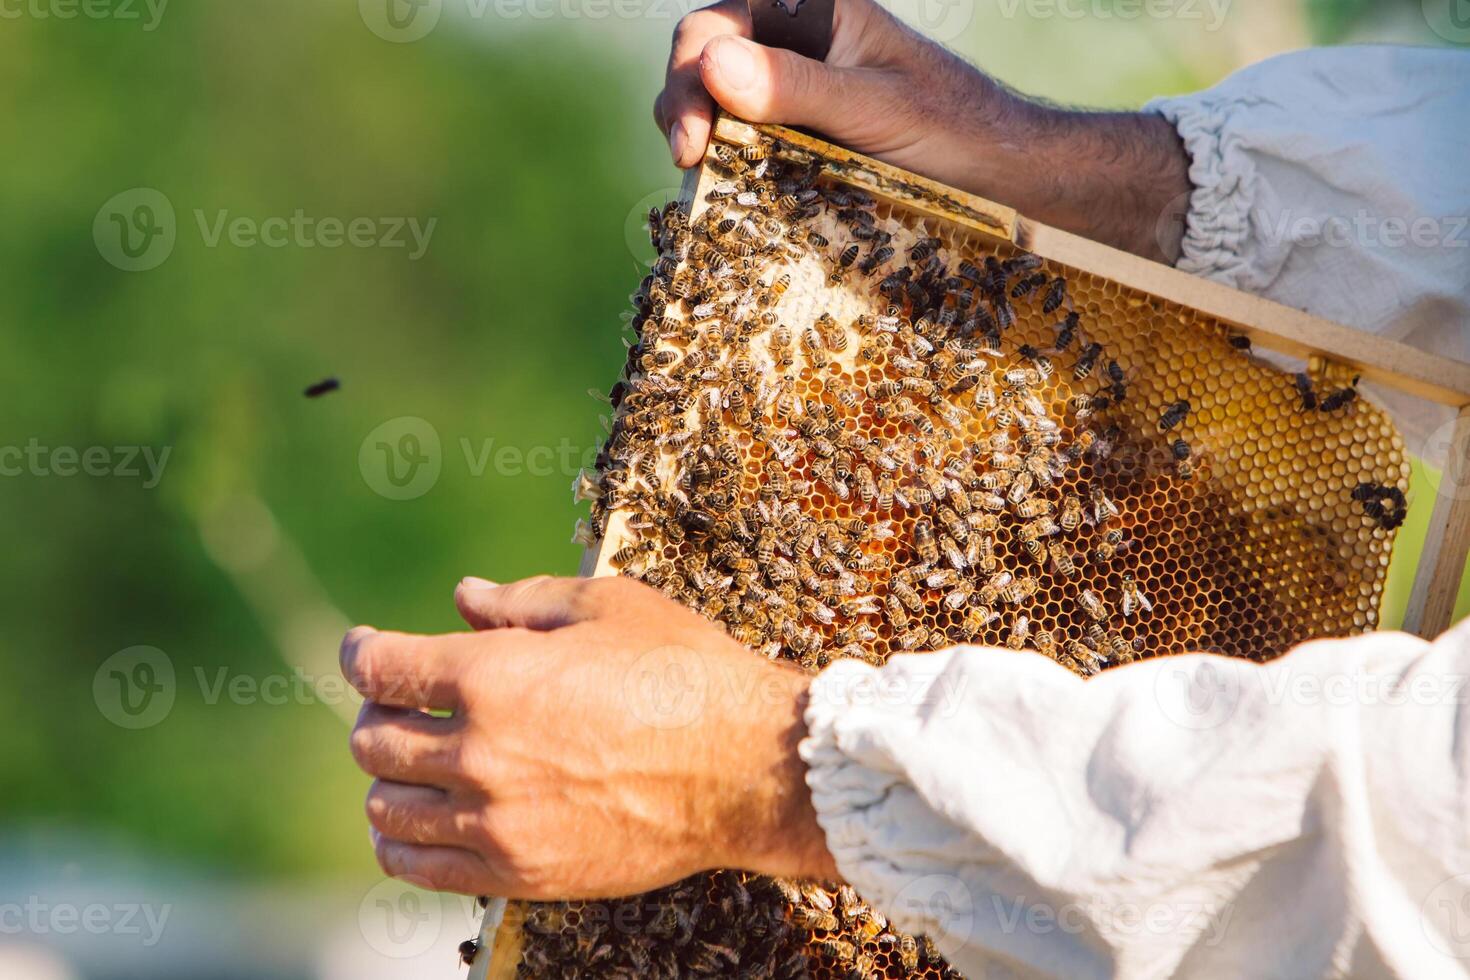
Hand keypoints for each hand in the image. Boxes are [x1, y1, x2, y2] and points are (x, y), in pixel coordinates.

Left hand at [341, 575, 837, 898]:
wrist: (746, 767)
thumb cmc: (684, 670)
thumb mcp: (607, 607)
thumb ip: (521, 601)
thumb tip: (463, 597)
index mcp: (492, 676)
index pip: (381, 668)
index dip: (361, 652)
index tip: (364, 648)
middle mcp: (479, 752)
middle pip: (372, 740)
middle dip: (377, 712)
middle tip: (401, 703)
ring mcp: (495, 820)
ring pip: (387, 808)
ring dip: (388, 778)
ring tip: (410, 763)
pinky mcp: (518, 872)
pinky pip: (419, 869)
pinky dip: (401, 845)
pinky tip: (415, 824)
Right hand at [654, 0, 1190, 261]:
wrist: (1005, 180)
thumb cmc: (954, 132)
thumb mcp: (874, 109)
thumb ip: (797, 86)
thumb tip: (713, 62)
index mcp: (815, 6)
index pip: (720, 19)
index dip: (691, 68)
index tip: (694, 134)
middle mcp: (794, 40)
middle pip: (703, 56)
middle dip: (683, 102)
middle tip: (688, 159)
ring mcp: (789, 91)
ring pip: (712, 100)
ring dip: (694, 132)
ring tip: (698, 175)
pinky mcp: (792, 138)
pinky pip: (738, 141)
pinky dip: (719, 162)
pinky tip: (718, 190)